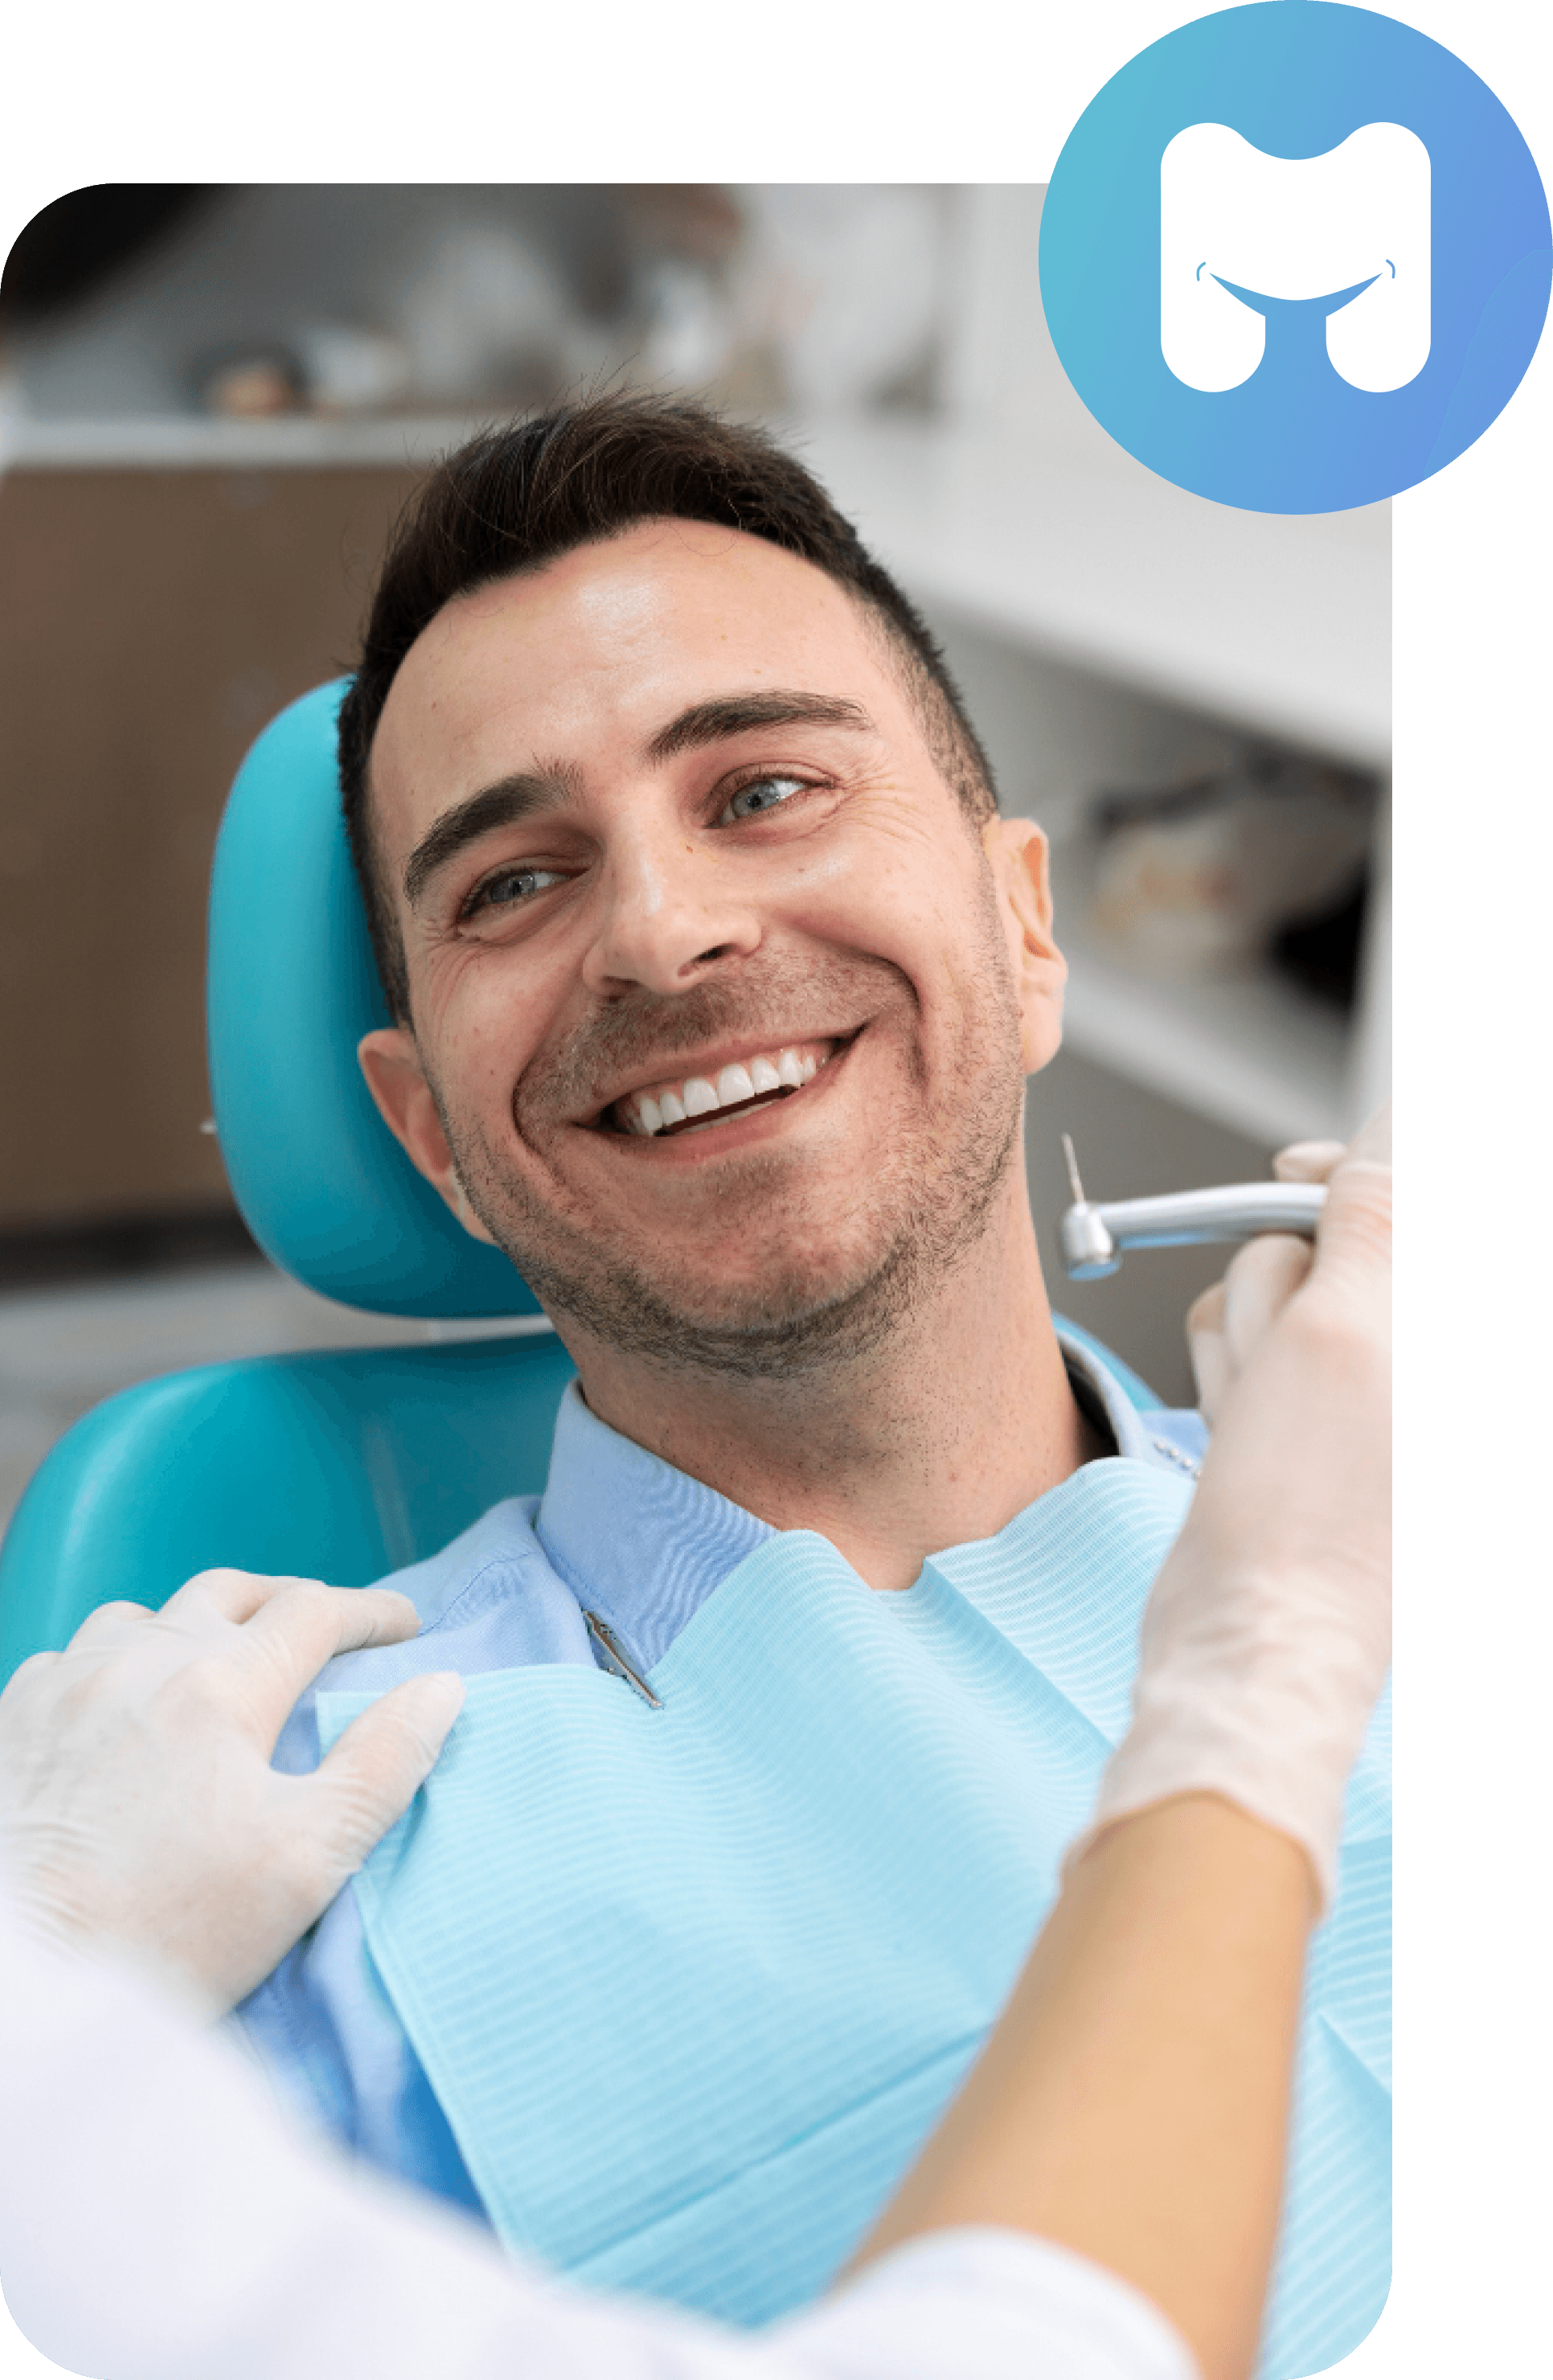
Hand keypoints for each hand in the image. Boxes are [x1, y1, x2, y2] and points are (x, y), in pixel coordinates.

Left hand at [0, 1571, 463, 2010]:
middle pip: (231, 1591)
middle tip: (326, 1630)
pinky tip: (127, 1703)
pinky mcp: (12, 1720)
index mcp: (220, 1687)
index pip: (316, 1612)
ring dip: (198, 1622)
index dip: (373, 1611)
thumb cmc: (165, 1932)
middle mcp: (139, 1662)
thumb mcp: (305, 1861)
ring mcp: (64, 1685)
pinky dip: (119, 1659)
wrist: (24, 1976)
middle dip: (291, 1600)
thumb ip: (381, 1765)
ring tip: (224, 1660)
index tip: (406, 1626)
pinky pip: (73, 1654)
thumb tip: (438, 1688)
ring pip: (146, 1613)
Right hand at [1088, 1106, 1391, 1907]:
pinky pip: (1251, 1353)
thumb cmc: (1312, 1514)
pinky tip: (1244, 1440)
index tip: (1292, 1170)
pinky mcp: (1310, 1423)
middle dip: (1279, 1287)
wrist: (1253, 1641)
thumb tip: (1371, 1153)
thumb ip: (1368, 1223)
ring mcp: (1364, 1395)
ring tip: (1260, 1419)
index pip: (1407, 1200)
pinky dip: (1233, 1384)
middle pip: (1328, 1240)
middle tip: (1283, 1363)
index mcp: (1446, 1338)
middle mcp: (1414, 1359)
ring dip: (1247, 1344)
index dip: (1345, 1172)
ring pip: (1274, 1295)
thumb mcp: (1341, 1337)